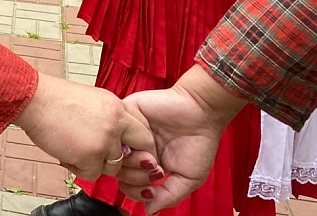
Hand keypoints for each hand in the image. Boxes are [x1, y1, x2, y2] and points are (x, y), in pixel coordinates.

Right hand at [15, 73, 153, 181]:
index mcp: (117, 106)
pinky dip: (79, 168)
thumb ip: (111, 118)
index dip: (138, 143)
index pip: (144, 130)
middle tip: (108, 156)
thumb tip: (121, 141)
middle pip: (141, 150)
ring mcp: (105, 140)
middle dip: (129, 159)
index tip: (126, 147)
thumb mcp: (93, 100)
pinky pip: (93, 175)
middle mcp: (116, 122)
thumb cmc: (56, 99)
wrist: (34, 99)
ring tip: (76, 148)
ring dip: (97, 163)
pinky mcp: (90, 156)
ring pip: (115, 167)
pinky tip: (67, 153)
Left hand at [116, 66, 245, 212]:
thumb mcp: (188, 179)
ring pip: (113, 150)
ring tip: (151, 158)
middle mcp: (135, 148)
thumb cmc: (199, 143)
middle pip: (117, 169)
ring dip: (130, 159)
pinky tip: (146, 141)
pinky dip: (130, 137)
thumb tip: (148, 211)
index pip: (127, 184)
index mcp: (146, 165)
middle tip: (154, 171)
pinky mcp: (127, 111)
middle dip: (134, 177)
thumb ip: (168, 196)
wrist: (202, 111)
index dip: (135, 191)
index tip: (152, 189)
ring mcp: (129, 131)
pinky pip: (115, 126)